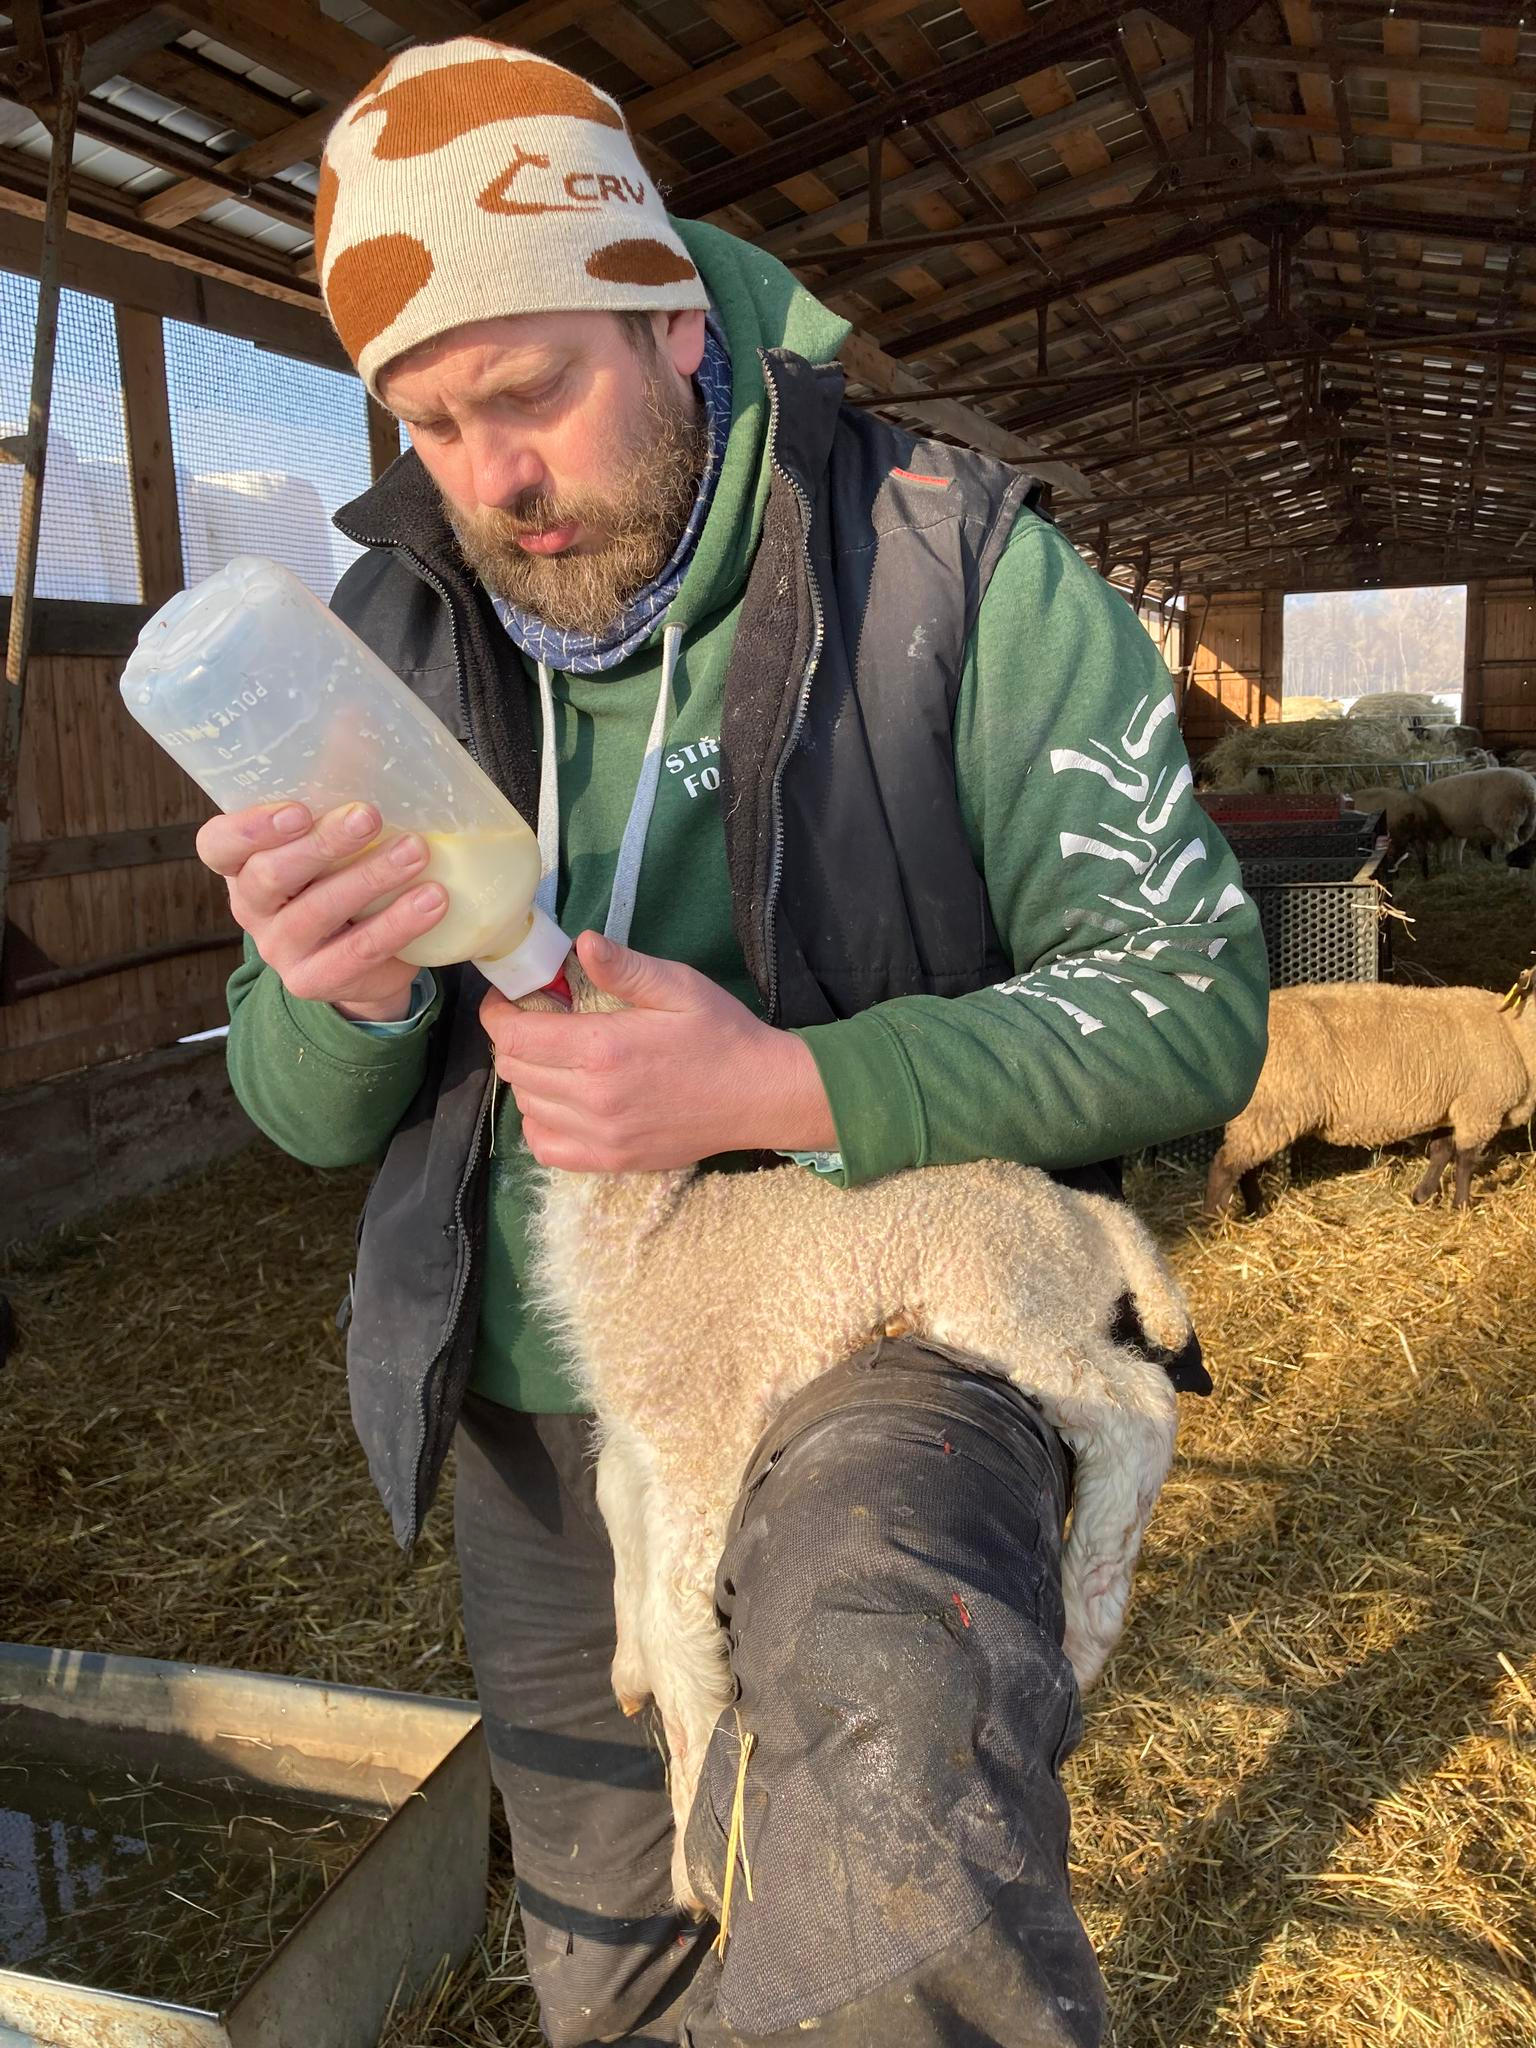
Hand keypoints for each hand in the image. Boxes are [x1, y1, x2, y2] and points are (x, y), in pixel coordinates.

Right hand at [197, 801, 447, 1021]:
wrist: (360, 961)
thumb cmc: (336, 878)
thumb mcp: (330, 830)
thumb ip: (334, 776)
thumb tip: (352, 714)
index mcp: (242, 864)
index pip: (218, 845)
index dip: (251, 828)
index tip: (297, 810)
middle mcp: (253, 908)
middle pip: (272, 875)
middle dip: (324, 844)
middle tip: (369, 816)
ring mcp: (281, 949)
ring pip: (317, 913)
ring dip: (370, 878)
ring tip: (417, 851)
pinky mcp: (316, 980)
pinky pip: (357, 952)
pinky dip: (398, 923)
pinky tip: (432, 900)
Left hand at [480, 930, 837, 1170]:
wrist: (761, 1095)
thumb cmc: (721, 1034)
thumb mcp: (679, 987)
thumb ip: (625, 967)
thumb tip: (582, 942)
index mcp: (602, 1049)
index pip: (514, 1036)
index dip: (498, 1012)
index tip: (509, 998)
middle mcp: (592, 1098)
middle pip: (514, 1069)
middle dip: (514, 1039)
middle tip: (539, 1021)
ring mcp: (599, 1136)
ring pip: (526, 1107)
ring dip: (529, 1078)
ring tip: (556, 1058)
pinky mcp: (610, 1161)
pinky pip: (545, 1147)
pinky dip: (541, 1122)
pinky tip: (563, 1101)